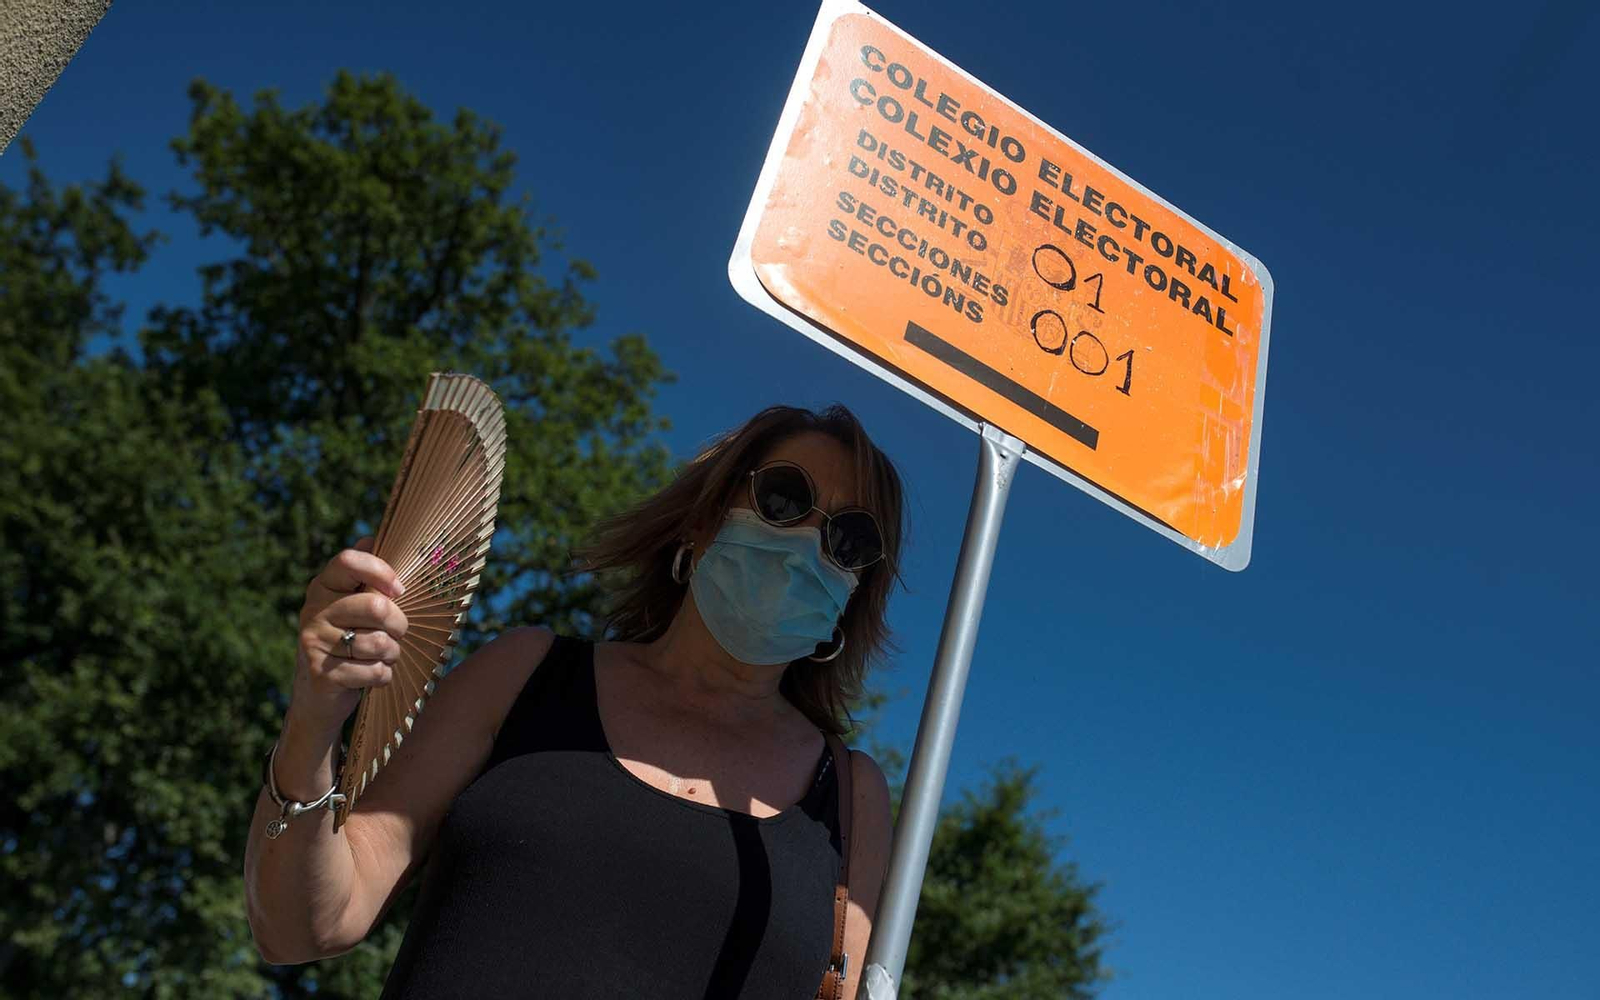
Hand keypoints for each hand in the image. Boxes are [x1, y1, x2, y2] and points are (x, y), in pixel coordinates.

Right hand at [288, 537, 408, 735]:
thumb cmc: (349, 641)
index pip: (349, 560)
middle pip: (378, 607)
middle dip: (399, 625)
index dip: (381, 572)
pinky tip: (370, 675)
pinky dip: (383, 676)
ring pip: (380, 643)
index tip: (399, 590)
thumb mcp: (354, 606)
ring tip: (381, 656)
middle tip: (395, 633)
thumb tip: (372, 538)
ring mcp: (313, 642)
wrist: (318, 696)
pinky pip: (375, 671)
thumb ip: (366, 576)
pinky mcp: (321, 673)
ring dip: (392, 654)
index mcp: (324, 586)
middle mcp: (314, 610)